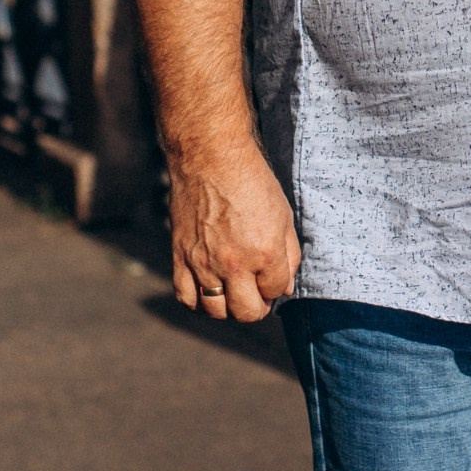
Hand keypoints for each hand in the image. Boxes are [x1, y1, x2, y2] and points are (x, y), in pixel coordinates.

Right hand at [167, 141, 300, 322]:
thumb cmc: (252, 181)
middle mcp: (234, 264)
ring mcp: (204, 263)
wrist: (211, 157)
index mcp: (265, 252)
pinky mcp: (180, 257)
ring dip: (228, 307)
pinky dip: (198, 302)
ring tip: (233, 291)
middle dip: (256, 307)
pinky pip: (186, 298)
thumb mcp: (283, 214)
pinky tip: (208, 290)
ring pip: (215, 311)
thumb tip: (285, 287)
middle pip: (247, 312)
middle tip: (255, 293)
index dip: (277, 287)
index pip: (276, 292)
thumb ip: (289, 254)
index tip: (273, 276)